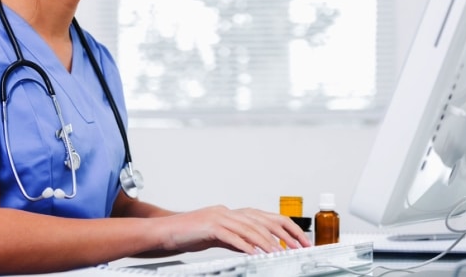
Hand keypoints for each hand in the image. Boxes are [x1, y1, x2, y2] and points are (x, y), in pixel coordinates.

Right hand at [155, 205, 310, 254]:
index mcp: (233, 213)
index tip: (300, 241)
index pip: (267, 218)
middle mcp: (229, 212)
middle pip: (263, 220)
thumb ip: (238, 239)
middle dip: (284, 235)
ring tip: (279, 253)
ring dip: (267, 242)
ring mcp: (219, 217)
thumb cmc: (190, 234)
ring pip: (250, 228)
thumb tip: (256, 248)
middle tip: (298, 247)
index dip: (286, 228)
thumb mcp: (219, 236)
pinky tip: (255, 254)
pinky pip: (232, 236)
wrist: (165, 231)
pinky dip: (245, 245)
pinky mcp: (209, 226)